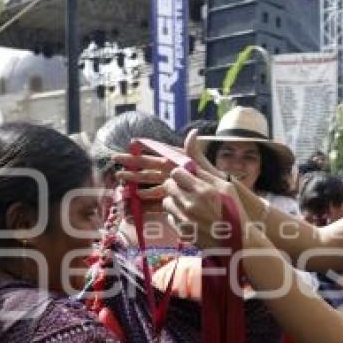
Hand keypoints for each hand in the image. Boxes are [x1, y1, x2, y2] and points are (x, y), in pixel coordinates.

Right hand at [112, 130, 227, 200]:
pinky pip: (156, 205)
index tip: (127, 150)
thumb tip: (192, 133)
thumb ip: (195, 153)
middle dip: (132, 173)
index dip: (140, 155)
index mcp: (177, 165)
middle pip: (148, 174)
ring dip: (135, 191)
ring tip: (121, 193)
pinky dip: (145, 208)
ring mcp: (171, 191)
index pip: (155, 157)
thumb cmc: (217, 183)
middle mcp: (172, 177)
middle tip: (117, 174)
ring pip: (149, 190)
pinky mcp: (173, 204)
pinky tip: (134, 209)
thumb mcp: (205, 167)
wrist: (225, 204)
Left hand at [162, 168, 247, 249]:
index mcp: (202, 191)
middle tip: (185, 190)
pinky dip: (177, 216)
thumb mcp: (227, 188)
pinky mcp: (181, 232)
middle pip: (168, 186)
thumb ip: (206, 175)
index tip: (186, 178)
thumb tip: (190, 165)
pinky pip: (170, 217)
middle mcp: (190, 204)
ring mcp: (184, 220)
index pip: (176, 173)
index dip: (181, 174)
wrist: (236, 243)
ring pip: (167, 202)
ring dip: (175, 201)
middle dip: (175, 185)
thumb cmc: (234, 213)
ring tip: (188, 205)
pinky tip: (189, 218)